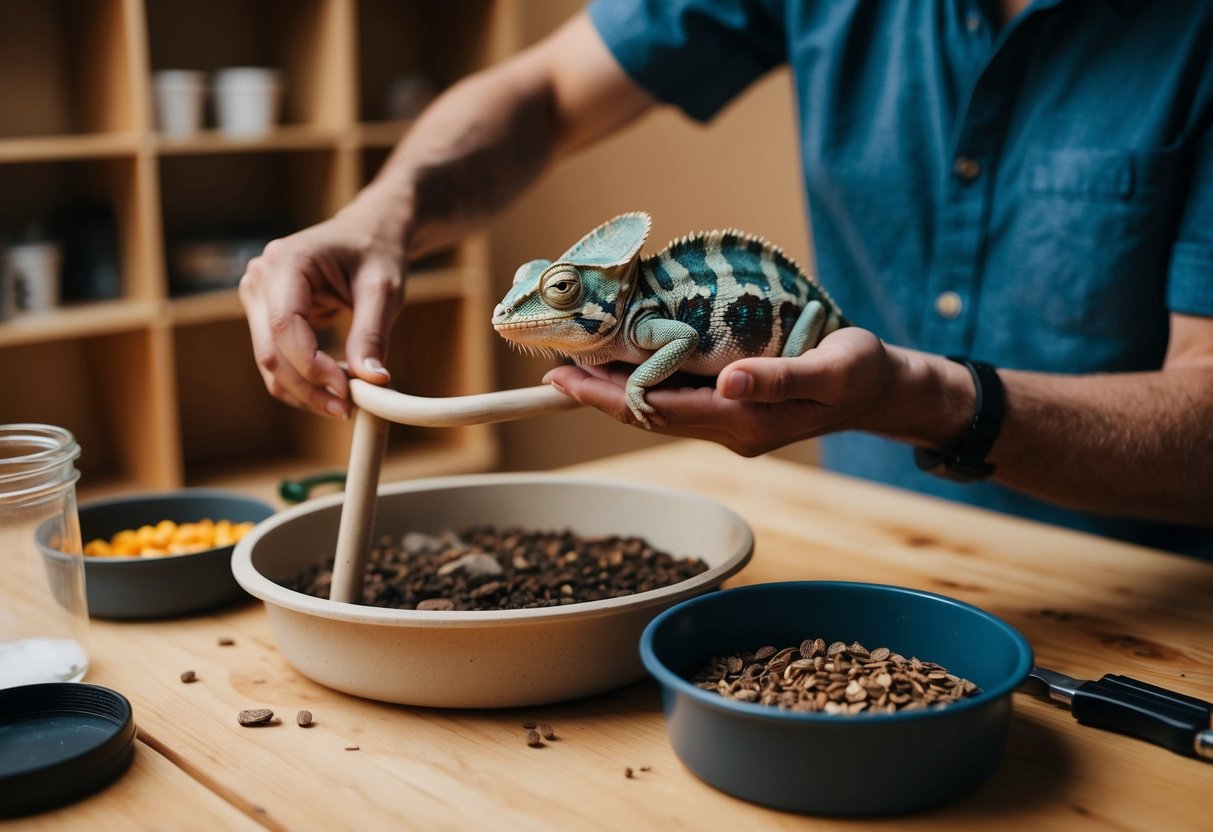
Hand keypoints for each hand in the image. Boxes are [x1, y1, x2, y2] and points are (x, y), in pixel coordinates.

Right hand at [239, 201, 405, 417]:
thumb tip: (372, 380)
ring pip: (270, 364)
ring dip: (305, 392)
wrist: (367, 233)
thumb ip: (373, 333)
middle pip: (271, 352)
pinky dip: (303, 382)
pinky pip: (277, 361)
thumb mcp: (384, 289)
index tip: (348, 391)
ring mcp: (258, 299)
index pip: (285, 327)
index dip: (313, 366)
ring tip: (345, 404)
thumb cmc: (376, 253)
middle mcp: (260, 280)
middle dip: (309, 387)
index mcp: (285, 262)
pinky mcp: (265, 317)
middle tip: (348, 409)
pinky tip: (334, 390)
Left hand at [542, 328, 898, 455]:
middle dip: (599, 396)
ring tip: (575, 367)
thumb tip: (727, 380)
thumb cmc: (861, 372)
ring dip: (617, 391)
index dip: (609, 397)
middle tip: (551, 373)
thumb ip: (780, 379)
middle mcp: (730, 427)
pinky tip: (626, 364)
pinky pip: (679, 399)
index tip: (566, 380)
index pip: (661, 411)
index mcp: (745, 421)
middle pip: (650, 414)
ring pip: (661, 408)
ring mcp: (730, 421)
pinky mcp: (735, 408)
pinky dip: (647, 383)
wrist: (882, 391)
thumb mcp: (831, 370)